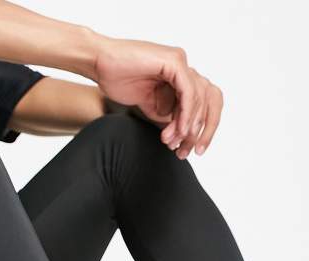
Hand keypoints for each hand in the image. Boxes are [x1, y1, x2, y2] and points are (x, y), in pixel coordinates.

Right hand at [94, 37, 222, 157]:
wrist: (99, 64)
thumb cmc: (120, 80)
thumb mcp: (153, 107)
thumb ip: (172, 118)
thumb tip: (187, 136)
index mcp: (182, 77)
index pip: (206, 105)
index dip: (203, 130)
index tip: (191, 151)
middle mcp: (185, 68)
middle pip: (210, 102)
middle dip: (200, 132)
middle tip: (186, 152)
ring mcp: (181, 62)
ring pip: (200, 99)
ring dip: (188, 125)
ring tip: (174, 142)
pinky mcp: (174, 61)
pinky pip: (189, 92)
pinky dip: (185, 114)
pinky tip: (178, 130)